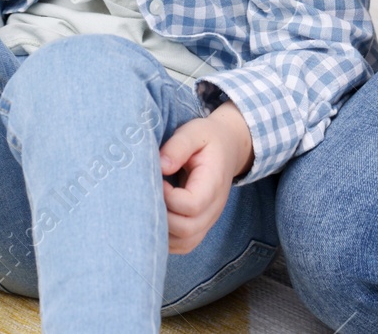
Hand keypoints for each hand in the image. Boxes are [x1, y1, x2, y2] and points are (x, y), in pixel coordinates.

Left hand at [159, 102, 253, 253]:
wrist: (228, 147)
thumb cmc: (207, 139)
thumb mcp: (193, 132)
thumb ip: (178, 147)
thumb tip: (160, 166)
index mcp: (213, 184)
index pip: (192, 205)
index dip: (169, 197)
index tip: (158, 180)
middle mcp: (213, 208)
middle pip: (187, 230)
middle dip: (161, 216)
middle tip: (149, 197)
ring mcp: (208, 220)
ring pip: (184, 242)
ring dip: (161, 231)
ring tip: (149, 207)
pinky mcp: (200, 226)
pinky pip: (183, 245)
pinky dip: (166, 239)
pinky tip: (154, 219)